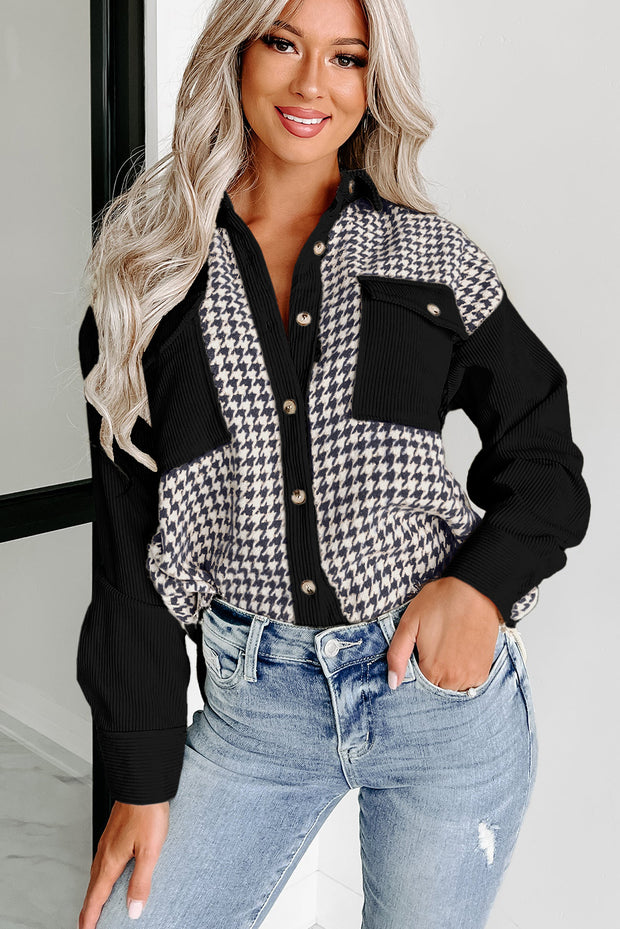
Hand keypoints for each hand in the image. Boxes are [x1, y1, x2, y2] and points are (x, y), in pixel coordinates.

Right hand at [78, 800, 169, 926]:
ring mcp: (107, 842)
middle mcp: (104, 853)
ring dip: (93, 894)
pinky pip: (101, 862)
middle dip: (89, 910)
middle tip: (88, 925)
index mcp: (111, 861)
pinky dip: (100, 877)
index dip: (91, 919)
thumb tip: (134, 909)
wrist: (142, 783)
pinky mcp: (112, 834)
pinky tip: (108, 874)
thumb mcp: (150, 851)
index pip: (96, 898)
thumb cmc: (147, 812)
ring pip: (96, 875)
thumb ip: (141, 882)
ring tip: (96, 905)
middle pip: (92, 889)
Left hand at [387, 577, 501, 689]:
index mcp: (432, 671)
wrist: (475, 590)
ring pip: (452, 687)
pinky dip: (462, 672)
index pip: (418, 686)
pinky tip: (460, 651)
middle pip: (435, 687)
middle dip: (431, 671)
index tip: (422, 650)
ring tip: (448, 647)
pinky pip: (469, 683)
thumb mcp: (409, 623)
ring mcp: (472, 677)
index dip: (416, 667)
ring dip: (447, 674)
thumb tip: (393, 683)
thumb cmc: (440, 602)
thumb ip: (397, 655)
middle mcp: (454, 680)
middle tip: (435, 644)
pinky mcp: (484, 671)